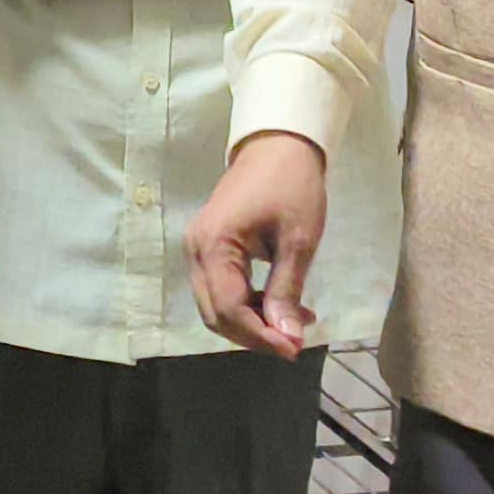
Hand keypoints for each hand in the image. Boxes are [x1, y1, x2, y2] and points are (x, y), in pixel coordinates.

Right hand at [185, 131, 327, 356]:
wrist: (277, 145)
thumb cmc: (291, 186)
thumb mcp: (297, 241)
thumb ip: (286, 291)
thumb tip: (288, 337)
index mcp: (213, 246)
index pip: (229, 309)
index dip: (260, 336)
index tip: (295, 348)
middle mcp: (196, 251)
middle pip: (215, 314)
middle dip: (254, 334)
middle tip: (295, 342)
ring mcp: (197, 249)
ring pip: (216, 306)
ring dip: (251, 322)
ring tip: (293, 321)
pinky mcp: (207, 247)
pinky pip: (220, 289)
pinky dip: (247, 305)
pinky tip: (279, 304)